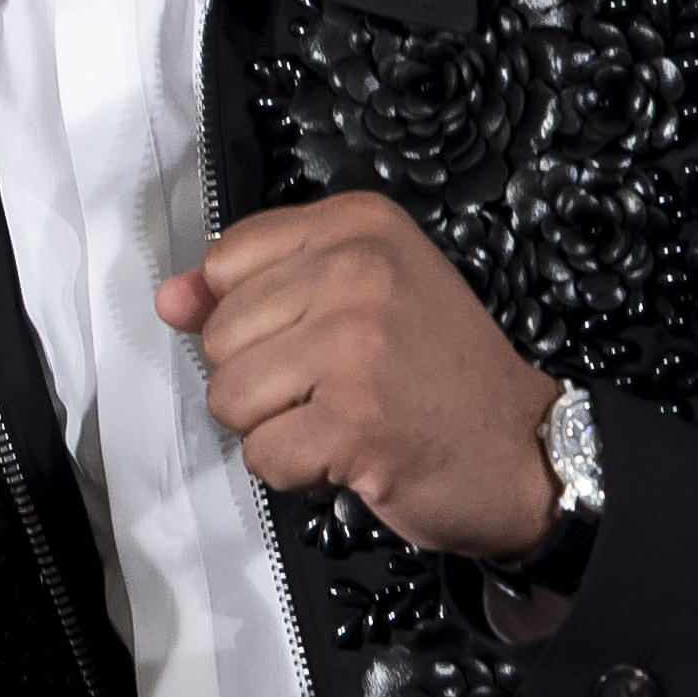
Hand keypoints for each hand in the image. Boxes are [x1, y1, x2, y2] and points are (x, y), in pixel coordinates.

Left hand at [155, 190, 558, 558]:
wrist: (527, 452)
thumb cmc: (438, 374)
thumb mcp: (357, 298)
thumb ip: (252, 289)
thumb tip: (170, 299)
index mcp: (358, 226)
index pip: (223, 262)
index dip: (248, 316)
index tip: (308, 334)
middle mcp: (357, 271)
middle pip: (220, 336)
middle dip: (261, 379)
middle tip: (335, 386)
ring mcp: (356, 346)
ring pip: (228, 397)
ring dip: (274, 426)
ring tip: (340, 417)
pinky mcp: (355, 422)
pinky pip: (261, 454)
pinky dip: (296, 470)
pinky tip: (350, 453)